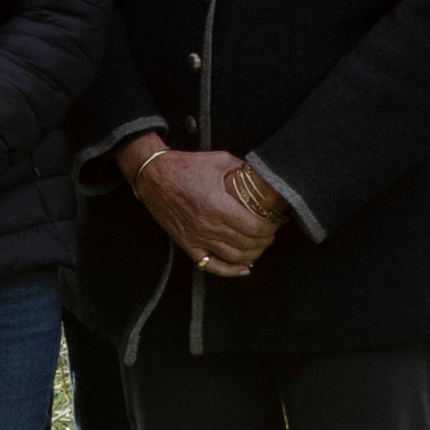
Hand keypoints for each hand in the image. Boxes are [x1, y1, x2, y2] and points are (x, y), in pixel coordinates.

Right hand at [134, 146, 280, 276]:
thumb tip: (264, 177)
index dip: (271, 228)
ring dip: (253, 254)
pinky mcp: (187, 243)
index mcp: (217, 205)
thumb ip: (243, 169)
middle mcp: (207, 225)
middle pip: (248, 245)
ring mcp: (196, 237)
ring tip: (259, 244)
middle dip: (265, 240)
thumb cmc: (185, 166)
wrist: (153, 175)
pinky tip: (242, 267)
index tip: (276, 221)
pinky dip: (229, 270)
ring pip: (234, 257)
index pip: (255, 228)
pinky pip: (211, 265)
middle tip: (271, 231)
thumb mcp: (219, 160)